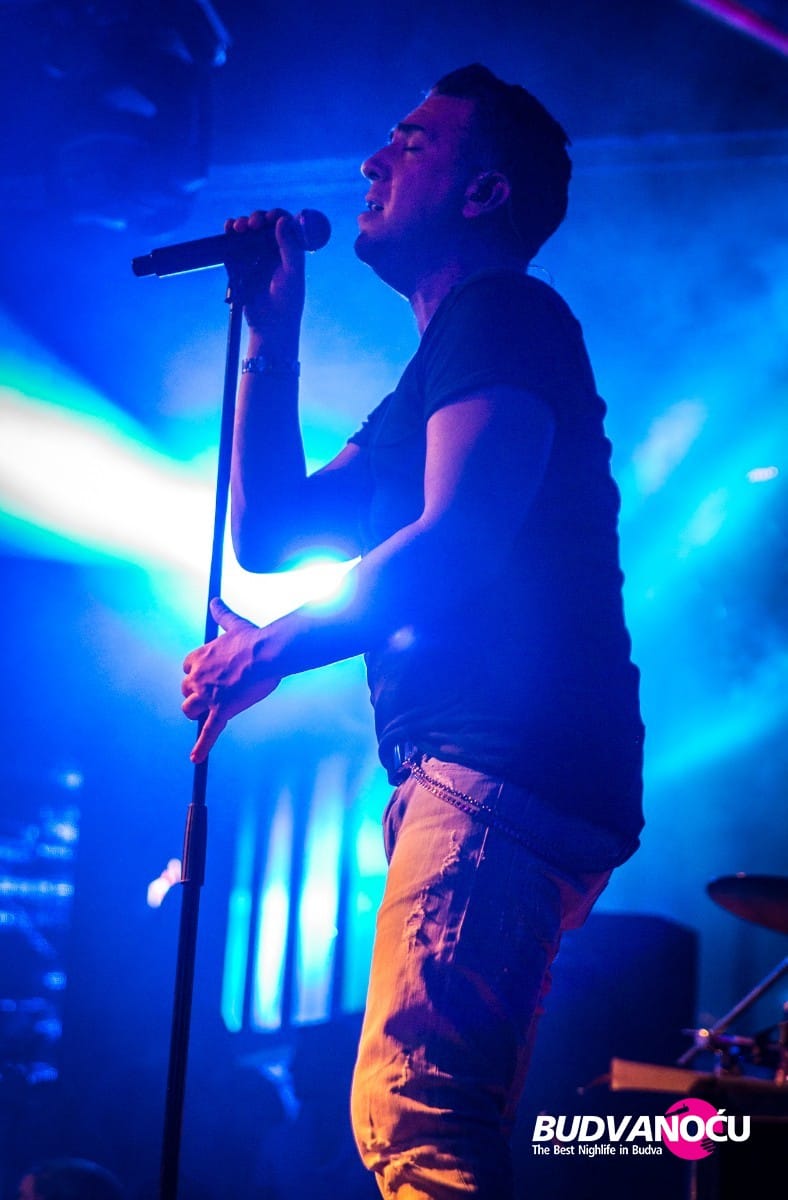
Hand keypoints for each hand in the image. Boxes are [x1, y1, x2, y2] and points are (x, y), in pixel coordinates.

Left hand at [181, 598, 280, 762]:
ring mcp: (208, 695)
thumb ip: (222, 614)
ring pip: (190, 709)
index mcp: (200, 657)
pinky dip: (201, 747)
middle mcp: (198, 677)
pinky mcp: (220, 710)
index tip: (210, 674)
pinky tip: (195, 758)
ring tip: (209, 713)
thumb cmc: (254, 639)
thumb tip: (214, 600)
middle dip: (197, 694)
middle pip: (186, 691)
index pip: (187, 668)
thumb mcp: (234, 624)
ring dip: (197, 711)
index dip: (197, 673)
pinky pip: (208, 732)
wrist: (268, 652)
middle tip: (214, 693)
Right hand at [224, 209, 304, 357]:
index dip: (276, 216)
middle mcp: (272, 251)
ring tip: (238, 227)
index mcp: (289, 250)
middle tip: (253, 224)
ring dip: (241, 223)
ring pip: (247, 233)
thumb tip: (281, 220)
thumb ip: (290, 247)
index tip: (270, 217)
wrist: (270, 325)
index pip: (284, 224)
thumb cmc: (288, 301)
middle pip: (263, 225)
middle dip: (256, 219)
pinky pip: (233, 246)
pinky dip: (228, 234)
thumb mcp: (293, 272)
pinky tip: (228, 228)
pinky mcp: (239, 266)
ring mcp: (255, 257)